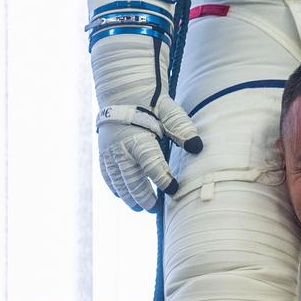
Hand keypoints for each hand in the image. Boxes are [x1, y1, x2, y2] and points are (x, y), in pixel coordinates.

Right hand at [92, 36, 201, 209]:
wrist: (122, 92)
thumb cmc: (151, 104)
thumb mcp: (169, 111)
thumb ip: (182, 128)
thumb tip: (197, 147)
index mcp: (139, 138)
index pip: (152, 165)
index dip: (163, 179)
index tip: (174, 189)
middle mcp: (121, 148)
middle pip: (133, 180)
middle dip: (144, 197)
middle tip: (156, 209)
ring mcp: (109, 153)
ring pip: (119, 182)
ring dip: (129, 197)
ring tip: (141, 208)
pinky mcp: (103, 154)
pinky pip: (108, 176)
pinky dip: (116, 188)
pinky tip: (124, 197)